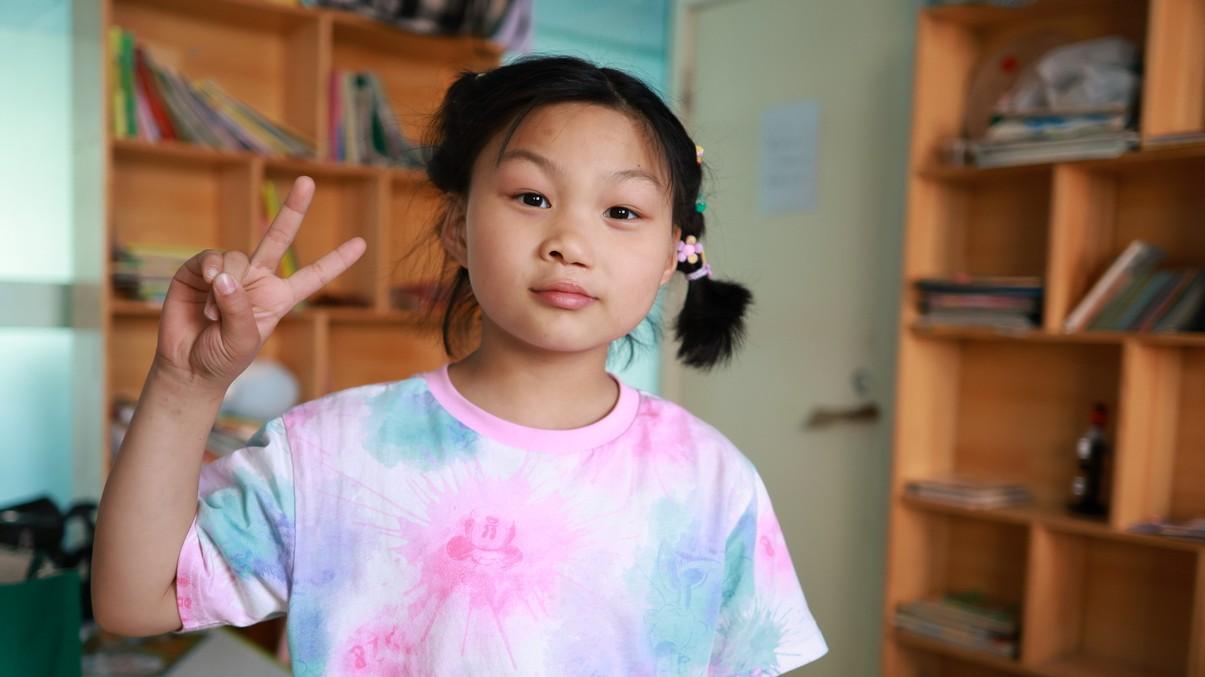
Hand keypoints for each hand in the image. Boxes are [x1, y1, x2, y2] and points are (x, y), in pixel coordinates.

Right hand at [153, 176, 366, 389]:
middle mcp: (258, 278)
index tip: (362, 244)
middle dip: (294, 209)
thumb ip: (239, 309)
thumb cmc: (223, 357)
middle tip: (308, 181)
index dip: (336, 260)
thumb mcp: (242, 340)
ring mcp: (231, 272)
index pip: (313, 275)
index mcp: (279, 297)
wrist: (188, 365)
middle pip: (279, 237)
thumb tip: (227, 276)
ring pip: (238, 255)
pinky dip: (211, 272)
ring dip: (226, 284)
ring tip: (214, 315)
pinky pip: (212, 258)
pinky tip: (208, 290)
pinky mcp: (200, 270)